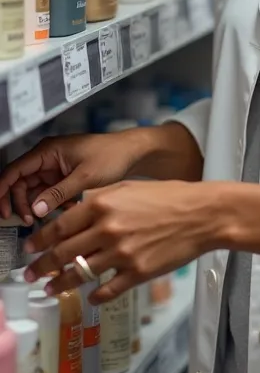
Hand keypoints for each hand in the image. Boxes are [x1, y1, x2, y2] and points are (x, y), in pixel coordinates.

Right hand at [0, 132, 144, 224]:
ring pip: (35, 192)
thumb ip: (58, 193)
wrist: (133, 153)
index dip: (3, 191)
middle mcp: (47, 158)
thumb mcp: (84, 176)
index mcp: (47, 151)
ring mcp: (55, 168)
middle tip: (29, 221)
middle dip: (22, 204)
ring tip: (50, 218)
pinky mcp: (64, 178)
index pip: (14, 171)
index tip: (2, 210)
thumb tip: (35, 209)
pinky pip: (49, 194)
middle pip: (21, 184)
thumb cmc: (112, 155)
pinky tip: (67, 210)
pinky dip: (54, 204)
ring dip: (40, 206)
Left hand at [23, 180, 213, 302]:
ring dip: (61, 284)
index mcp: (102, 204)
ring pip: (80, 274)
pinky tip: (89, 298)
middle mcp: (107, 229)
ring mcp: (122, 254)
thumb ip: (99, 199)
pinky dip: (95, 297)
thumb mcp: (128, 187)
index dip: (39, 240)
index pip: (59, 226)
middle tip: (30, 274)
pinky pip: (107, 290)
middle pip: (64, 253)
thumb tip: (73, 214)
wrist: (202, 214)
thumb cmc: (168, 196)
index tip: (29, 248)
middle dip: (42, 266)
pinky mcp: (137, 273)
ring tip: (50, 289)